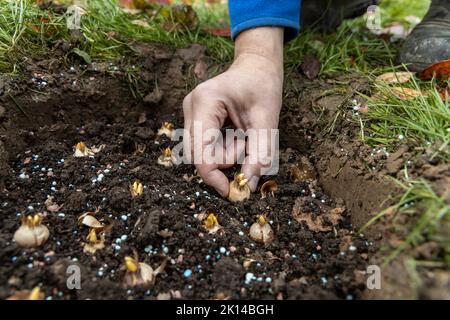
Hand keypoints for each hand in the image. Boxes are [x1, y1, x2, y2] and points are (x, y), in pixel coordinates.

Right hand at [183, 27, 283, 195]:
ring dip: (224, 153)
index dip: (213, 176)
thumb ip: (260, 153)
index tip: (232, 191)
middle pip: (199, 154)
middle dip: (224, 159)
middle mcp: (191, 106)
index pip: (201, 151)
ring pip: (201, 152)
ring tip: (242, 134)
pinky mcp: (193, 118)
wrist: (255, 67)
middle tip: (246, 143)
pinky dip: (221, 148)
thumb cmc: (263, 87)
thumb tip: (249, 185)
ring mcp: (189, 112)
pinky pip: (203, 146)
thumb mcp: (268, 120)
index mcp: (206, 101)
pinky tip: (233, 132)